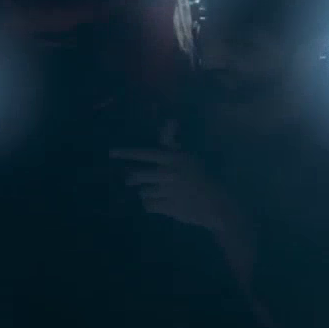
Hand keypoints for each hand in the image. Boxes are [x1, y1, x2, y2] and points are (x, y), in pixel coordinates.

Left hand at [111, 122, 231, 230]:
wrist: (216, 203)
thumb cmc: (201, 177)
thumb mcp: (188, 157)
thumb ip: (172, 142)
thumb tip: (169, 120)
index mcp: (173, 158)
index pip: (144, 153)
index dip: (126, 153)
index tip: (111, 153)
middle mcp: (168, 173)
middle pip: (138, 175)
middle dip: (133, 179)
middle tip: (131, 180)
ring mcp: (167, 192)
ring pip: (143, 192)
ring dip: (146, 192)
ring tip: (156, 192)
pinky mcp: (167, 207)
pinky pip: (148, 205)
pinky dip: (151, 205)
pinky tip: (160, 203)